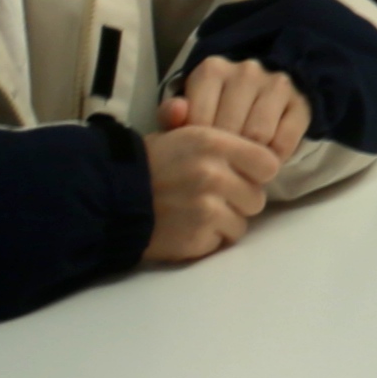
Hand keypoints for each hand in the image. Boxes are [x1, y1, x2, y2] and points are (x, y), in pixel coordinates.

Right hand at [141, 122, 283, 264]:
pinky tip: (185, 227)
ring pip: (241, 223)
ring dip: (223, 222)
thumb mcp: (183, 136)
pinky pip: (220, 242)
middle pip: (256, 198)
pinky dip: (206, 239)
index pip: (268, 164)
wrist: (108, 196)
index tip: (242, 176)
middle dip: (238, 201)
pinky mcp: (197, 236)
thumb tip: (262, 150)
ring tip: (195, 214)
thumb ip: (223, 140)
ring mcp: (206, 208)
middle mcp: (214, 174)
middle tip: (211, 197)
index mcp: (214, 144)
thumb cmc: (149, 164)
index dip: (256, 173)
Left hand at [169, 54, 310, 159]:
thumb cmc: (216, 110)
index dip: (201, 145)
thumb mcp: (189, 112)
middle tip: (224, 162)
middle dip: (227, 153)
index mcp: (212, 69)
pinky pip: (285, 141)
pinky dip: (275, 156)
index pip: (201, 119)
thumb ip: (172, 116)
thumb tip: (178, 111)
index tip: (204, 152)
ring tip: (244, 160)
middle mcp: (246, 70)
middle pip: (231, 130)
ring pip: (259, 136)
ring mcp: (276, 83)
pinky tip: (265, 155)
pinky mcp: (301, 101)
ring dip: (251, 156)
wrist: (261, 97)